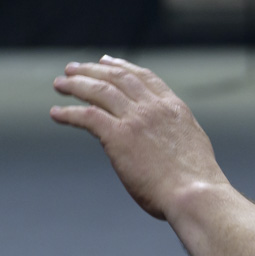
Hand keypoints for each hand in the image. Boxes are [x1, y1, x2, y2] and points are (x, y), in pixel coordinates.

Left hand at [50, 56, 226, 220]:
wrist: (195, 194)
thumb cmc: (197, 182)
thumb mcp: (193, 145)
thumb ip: (175, 134)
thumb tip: (165, 140)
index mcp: (174, 109)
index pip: (144, 77)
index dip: (121, 66)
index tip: (105, 61)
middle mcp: (154, 108)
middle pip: (117, 77)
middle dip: (92, 70)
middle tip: (73, 69)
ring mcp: (136, 120)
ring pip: (99, 91)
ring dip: (76, 84)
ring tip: (60, 84)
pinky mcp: (119, 137)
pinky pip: (87, 116)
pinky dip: (68, 113)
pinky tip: (56, 114)